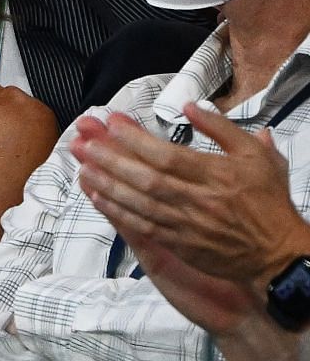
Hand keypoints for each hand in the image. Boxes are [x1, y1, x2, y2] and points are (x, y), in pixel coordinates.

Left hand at [70, 105, 309, 286]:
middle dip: (110, 158)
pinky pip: (143, 226)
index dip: (135, 138)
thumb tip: (191, 106)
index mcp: (217, 175)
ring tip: (81, 166)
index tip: (111, 122)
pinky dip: (118, 212)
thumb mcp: (257, 157)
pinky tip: (98, 197)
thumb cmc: (268, 203)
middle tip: (82, 142)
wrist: (280, 254)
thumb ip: (223, 129)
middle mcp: (199, 199)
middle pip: (146, 177)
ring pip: (139, 202)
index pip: (166, 154)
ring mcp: (187, 224)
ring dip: (107, 183)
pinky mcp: (180, 244)